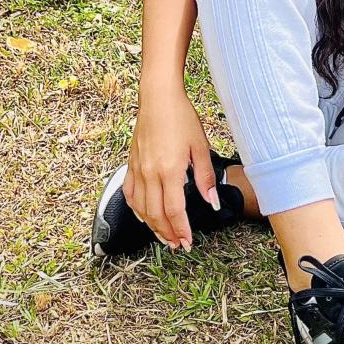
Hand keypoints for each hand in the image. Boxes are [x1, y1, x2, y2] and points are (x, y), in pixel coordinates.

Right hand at [124, 86, 218, 250]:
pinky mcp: (132, 164)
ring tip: (165, 236)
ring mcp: (138, 169)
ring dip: (152, 226)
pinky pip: (130, 194)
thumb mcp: (201, 147)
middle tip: (179, 244)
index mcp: (170, 170)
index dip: (181, 229)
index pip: (174, 210)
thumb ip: (205, 177)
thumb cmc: (182, 118)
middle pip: (156, 214)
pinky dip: (137, 210)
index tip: (187, 242)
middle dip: (168, 233)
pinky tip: (144, 216)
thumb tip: (212, 201)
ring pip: (141, 208)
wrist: (158, 98)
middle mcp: (151, 173)